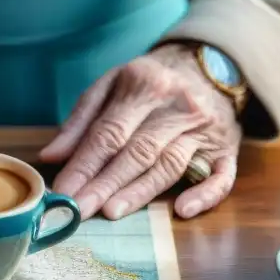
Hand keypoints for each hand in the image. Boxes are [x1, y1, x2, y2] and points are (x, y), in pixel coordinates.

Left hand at [38, 44, 241, 219]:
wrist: (207, 68)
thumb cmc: (148, 84)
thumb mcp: (110, 86)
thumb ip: (81, 121)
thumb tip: (51, 157)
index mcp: (144, 84)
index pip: (110, 131)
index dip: (85, 163)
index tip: (64, 191)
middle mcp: (178, 104)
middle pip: (138, 150)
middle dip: (106, 183)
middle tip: (81, 209)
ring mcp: (206, 127)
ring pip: (170, 164)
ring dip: (140, 191)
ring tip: (111, 211)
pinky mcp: (228, 148)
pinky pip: (222, 176)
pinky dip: (204, 195)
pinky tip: (182, 210)